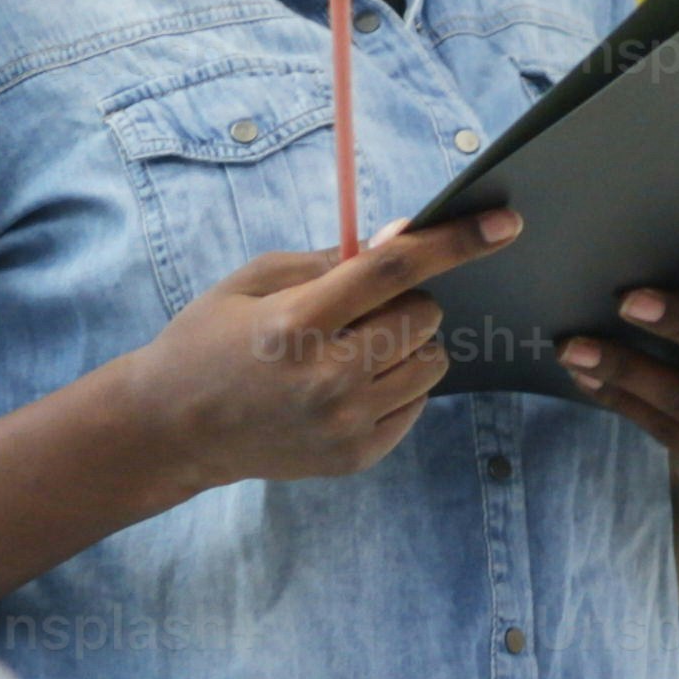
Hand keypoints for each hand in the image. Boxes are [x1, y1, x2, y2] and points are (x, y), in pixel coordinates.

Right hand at [128, 209, 524, 491]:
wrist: (174, 429)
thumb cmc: (212, 340)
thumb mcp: (255, 280)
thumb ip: (331, 260)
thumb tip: (404, 237)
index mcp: (297, 323)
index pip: (393, 271)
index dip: (454, 242)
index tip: (504, 224)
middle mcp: (327, 378)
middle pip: (423, 317)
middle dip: (406, 301)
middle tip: (360, 311)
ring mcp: (345, 423)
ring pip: (432, 362)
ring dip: (407, 344)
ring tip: (354, 349)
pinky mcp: (356, 455)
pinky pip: (418, 403)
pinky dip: (398, 384)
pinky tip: (348, 385)